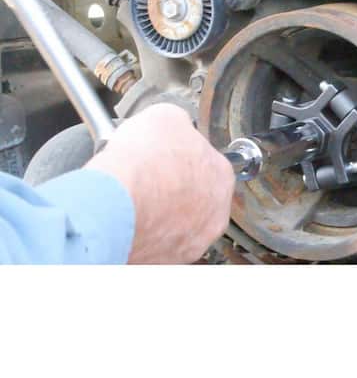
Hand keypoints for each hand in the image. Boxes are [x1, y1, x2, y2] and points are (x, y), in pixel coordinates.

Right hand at [85, 103, 233, 262]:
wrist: (113, 203)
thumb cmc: (142, 161)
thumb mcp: (166, 116)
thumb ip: (180, 124)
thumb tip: (176, 126)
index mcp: (222, 176)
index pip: (207, 162)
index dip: (183, 155)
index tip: (166, 155)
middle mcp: (215, 214)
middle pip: (196, 195)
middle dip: (175, 186)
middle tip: (149, 177)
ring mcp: (193, 241)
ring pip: (178, 223)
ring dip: (161, 211)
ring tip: (136, 198)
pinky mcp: (167, 261)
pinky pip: (158, 243)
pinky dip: (146, 233)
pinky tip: (130, 219)